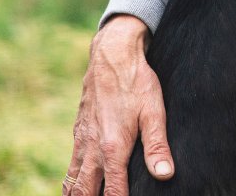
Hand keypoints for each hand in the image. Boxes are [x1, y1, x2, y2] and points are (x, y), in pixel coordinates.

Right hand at [66, 16, 173, 195]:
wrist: (112, 53)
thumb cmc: (136, 80)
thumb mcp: (153, 110)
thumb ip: (157, 145)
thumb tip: (165, 175)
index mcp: (113, 148)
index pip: (114, 193)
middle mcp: (93, 149)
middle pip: (85, 193)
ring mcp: (82, 141)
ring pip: (72, 183)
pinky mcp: (77, 131)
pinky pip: (71, 165)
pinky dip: (71, 182)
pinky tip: (78, 185)